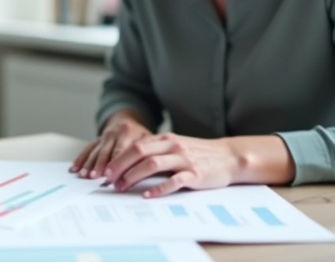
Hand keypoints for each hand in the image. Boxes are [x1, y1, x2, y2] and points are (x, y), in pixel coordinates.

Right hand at [70, 111, 151, 178]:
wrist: (129, 121)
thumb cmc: (141, 136)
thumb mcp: (148, 141)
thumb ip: (145, 154)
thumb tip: (142, 172)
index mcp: (128, 133)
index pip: (121, 151)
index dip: (116, 165)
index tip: (112, 178)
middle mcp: (114, 133)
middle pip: (105, 152)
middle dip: (99, 166)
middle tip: (95, 178)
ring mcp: (104, 136)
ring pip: (95, 151)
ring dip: (88, 164)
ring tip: (84, 175)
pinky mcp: (97, 140)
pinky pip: (87, 149)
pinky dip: (81, 159)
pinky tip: (75, 168)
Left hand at [103, 133, 240, 197]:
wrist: (229, 157)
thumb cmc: (199, 154)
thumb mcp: (175, 147)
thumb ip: (156, 151)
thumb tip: (129, 162)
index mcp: (165, 139)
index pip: (135, 145)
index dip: (118, 158)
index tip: (105, 170)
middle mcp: (172, 146)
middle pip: (139, 152)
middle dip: (120, 165)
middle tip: (107, 179)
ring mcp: (184, 159)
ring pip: (152, 164)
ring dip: (133, 176)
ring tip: (122, 187)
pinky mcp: (195, 174)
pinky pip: (174, 181)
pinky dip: (159, 188)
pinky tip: (148, 195)